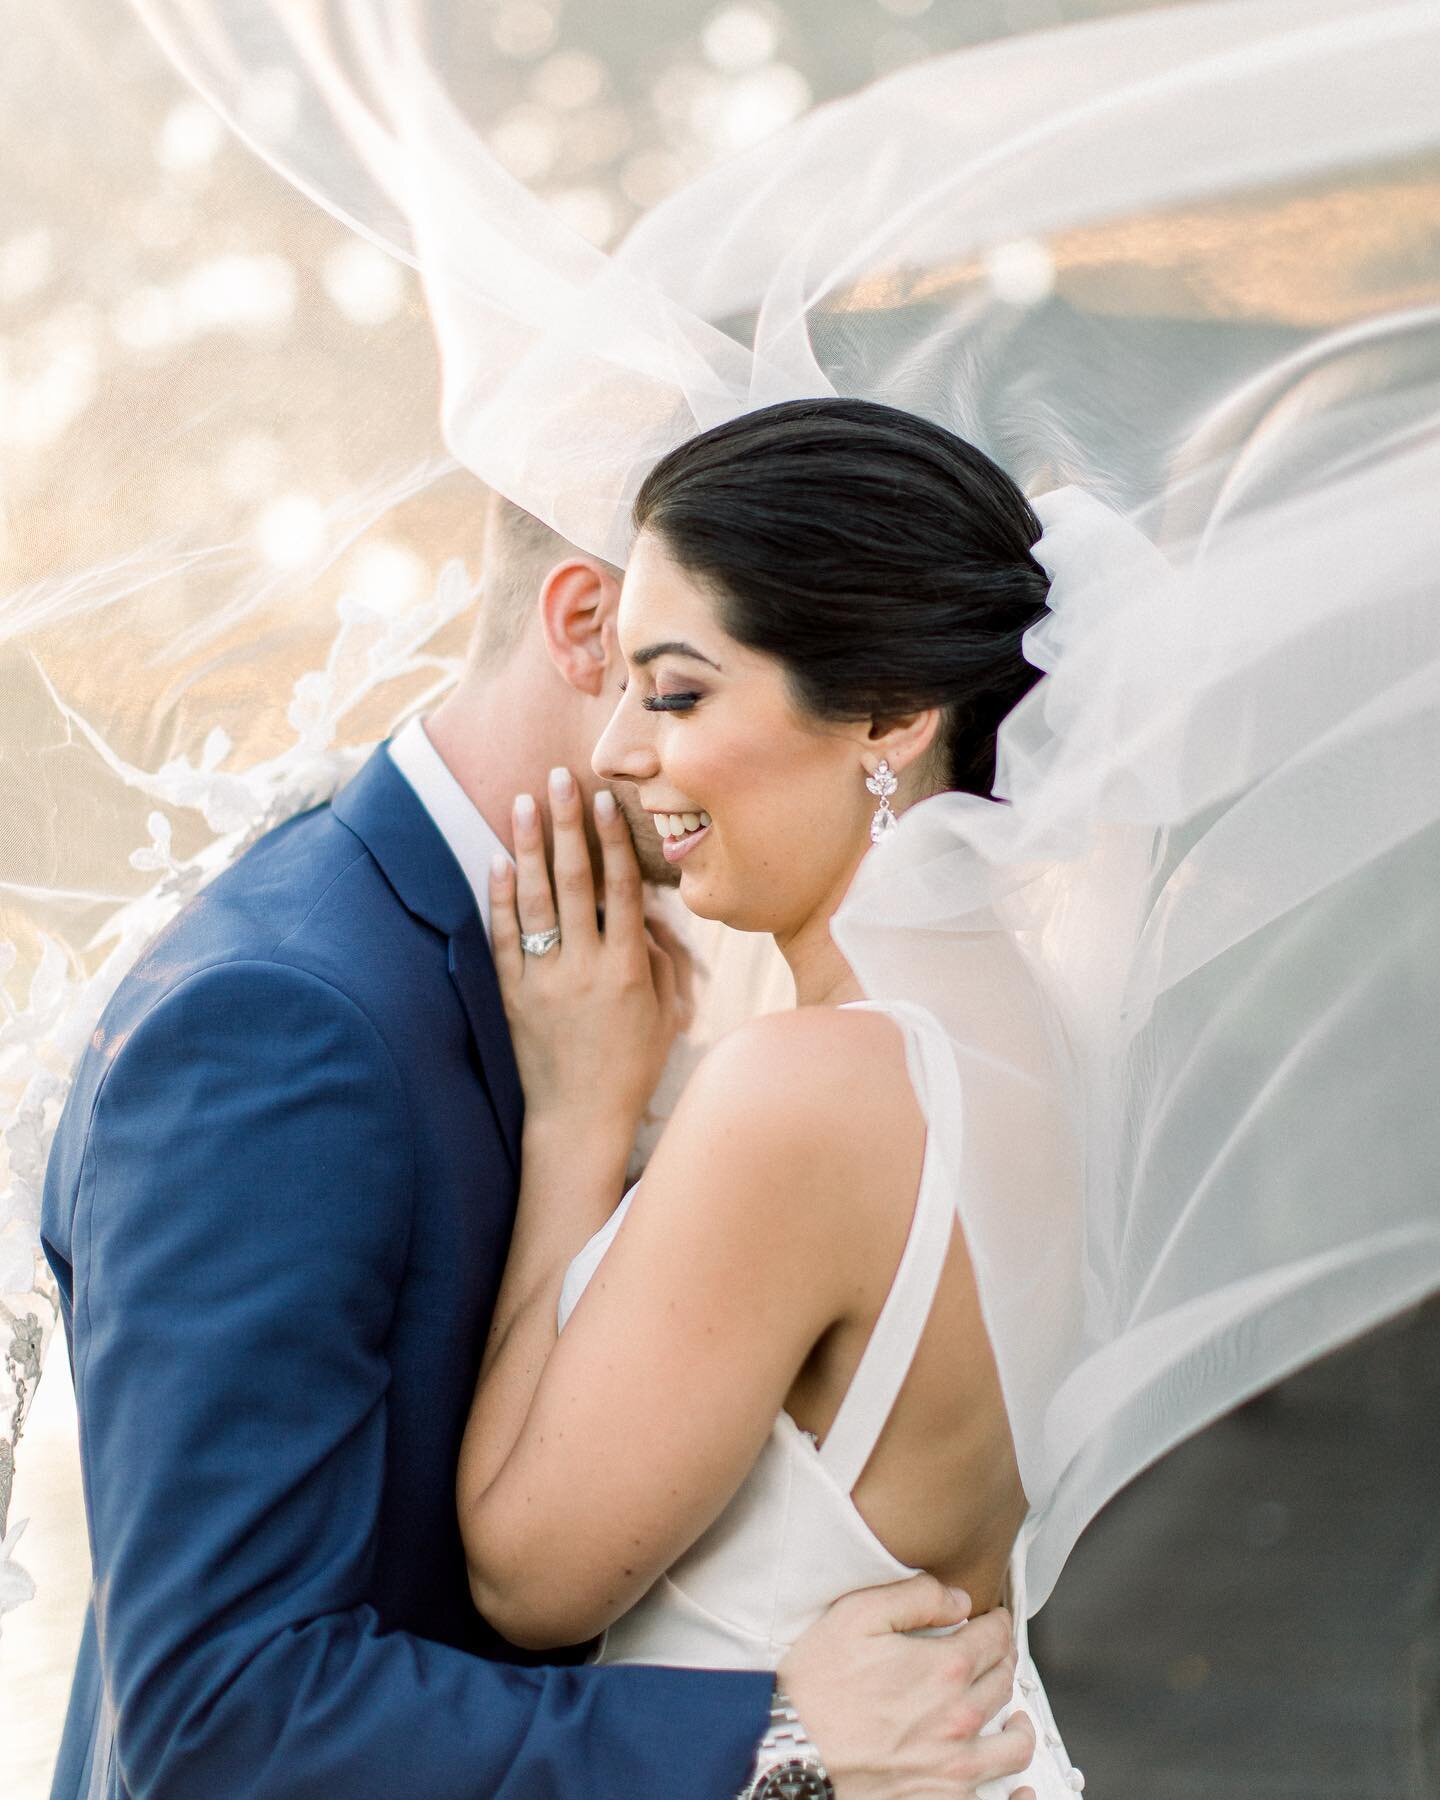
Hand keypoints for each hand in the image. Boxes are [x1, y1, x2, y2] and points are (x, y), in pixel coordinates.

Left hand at [490, 770, 681, 1147]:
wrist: (580, 1120)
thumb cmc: (631, 1068)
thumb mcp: (663, 1015)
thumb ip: (659, 960)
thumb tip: (646, 915)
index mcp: (628, 970)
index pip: (622, 890)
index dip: (614, 841)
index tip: (607, 800)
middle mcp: (585, 969)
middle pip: (573, 882)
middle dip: (567, 825)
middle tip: (558, 779)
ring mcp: (545, 981)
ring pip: (534, 900)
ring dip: (529, 846)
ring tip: (523, 802)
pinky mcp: (513, 997)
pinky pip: (503, 937)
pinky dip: (500, 897)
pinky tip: (498, 860)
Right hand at [779, 1576, 1035, 1798]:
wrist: (789, 1753)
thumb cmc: (815, 1688)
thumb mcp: (856, 1616)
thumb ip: (914, 1597)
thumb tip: (958, 1598)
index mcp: (944, 1669)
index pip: (994, 1638)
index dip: (998, 1623)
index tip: (994, 1619)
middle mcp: (959, 1718)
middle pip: (1004, 1682)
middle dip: (1004, 1661)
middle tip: (995, 1655)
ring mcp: (955, 1767)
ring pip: (1014, 1744)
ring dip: (1020, 1724)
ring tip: (1014, 1717)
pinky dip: (1019, 1796)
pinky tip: (1023, 1789)